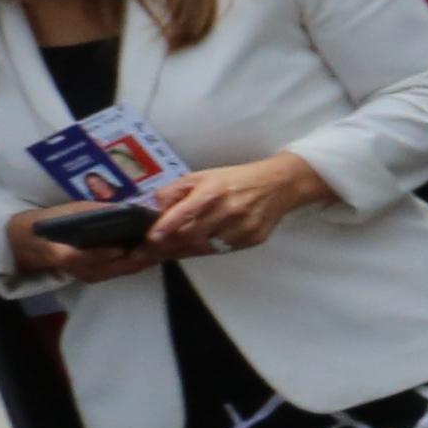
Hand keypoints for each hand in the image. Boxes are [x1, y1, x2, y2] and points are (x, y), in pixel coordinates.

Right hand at [4, 205, 160, 287]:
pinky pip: (121, 270)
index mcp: (60, 253)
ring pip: (121, 270)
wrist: (29, 243)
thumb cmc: (49, 223)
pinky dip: (138, 261)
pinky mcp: (96, 276)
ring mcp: (88, 275)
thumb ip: (92, 211)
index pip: (78, 258)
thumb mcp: (66, 211)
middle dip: (138, 256)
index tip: (122, 245)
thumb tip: (124, 208)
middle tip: (161, 241)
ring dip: (143, 259)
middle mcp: (76, 269)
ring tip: (165, 244)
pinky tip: (153, 249)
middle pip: (111, 267)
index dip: (100, 253)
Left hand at [145, 158, 335, 263]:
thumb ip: (175, 191)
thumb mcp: (202, 176)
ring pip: (205, 247)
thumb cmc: (235, 180)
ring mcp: (243, 227)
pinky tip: (196, 245)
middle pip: (192, 235)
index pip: (188, 210)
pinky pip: (221, 250)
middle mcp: (230, 209)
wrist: (278, 186)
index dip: (168, 225)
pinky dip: (204, 250)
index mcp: (215, 190)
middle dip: (168, 245)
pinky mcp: (252, 239)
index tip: (152, 237)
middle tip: (149, 251)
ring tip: (168, 251)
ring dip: (183, 251)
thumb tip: (153, 210)